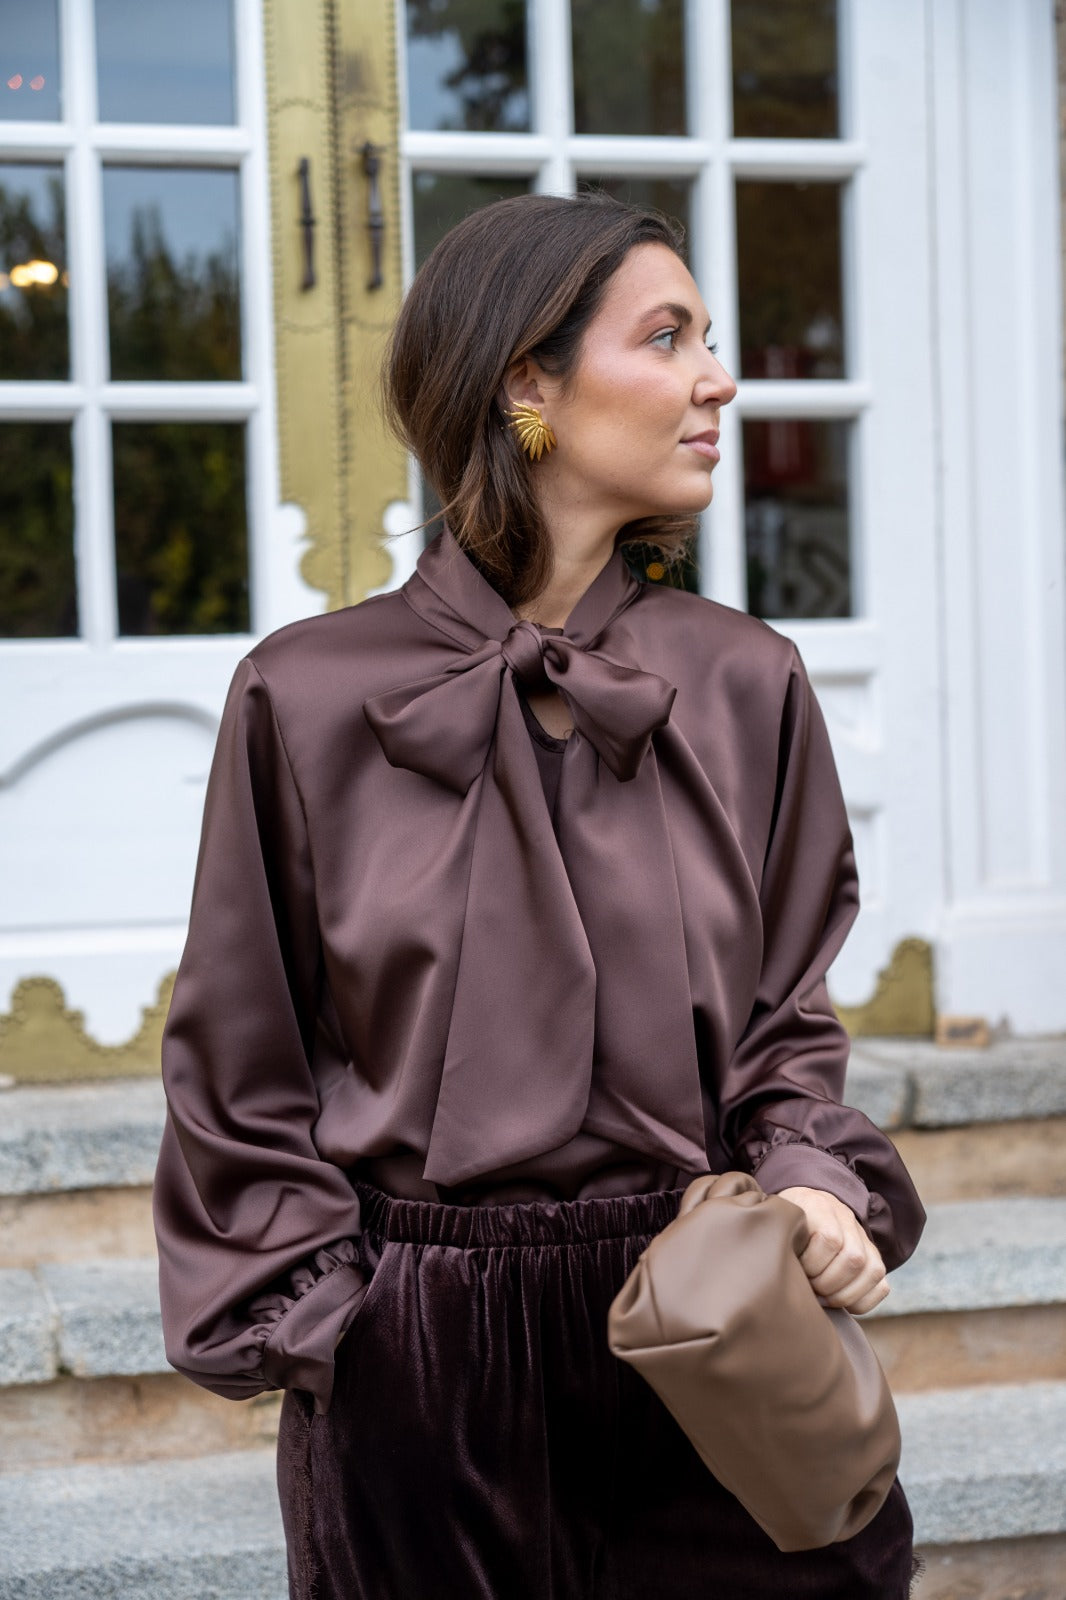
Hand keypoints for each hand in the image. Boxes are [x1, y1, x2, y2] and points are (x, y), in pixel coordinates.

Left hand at [777, 1186, 888, 1314]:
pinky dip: (861, 1301)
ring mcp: (864, 1239)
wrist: (805, 1206)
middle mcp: (847, 1219)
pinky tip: (840, 1301)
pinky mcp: (874, 1259)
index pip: (829, 1239)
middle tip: (809, 1287)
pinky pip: (881, 1286)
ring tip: (822, 1296)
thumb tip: (778, 1273)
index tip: (797, 1270)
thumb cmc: (785, 1225)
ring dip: (843, 1294)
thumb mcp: (777, 1223)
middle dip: (827, 1283)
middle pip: (853, 1258)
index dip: (812, 1263)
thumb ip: (778, 1240)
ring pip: (871, 1271)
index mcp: (820, 1207)